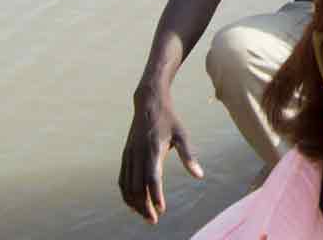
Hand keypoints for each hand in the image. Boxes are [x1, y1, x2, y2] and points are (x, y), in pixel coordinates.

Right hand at [118, 85, 203, 223]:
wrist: (148, 102)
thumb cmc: (169, 119)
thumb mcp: (182, 134)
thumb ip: (189, 155)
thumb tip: (199, 176)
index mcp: (153, 148)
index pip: (152, 177)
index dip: (156, 194)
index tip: (161, 210)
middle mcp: (138, 153)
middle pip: (137, 186)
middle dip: (144, 205)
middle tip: (154, 220)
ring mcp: (129, 154)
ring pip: (127, 185)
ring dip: (135, 203)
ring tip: (146, 216)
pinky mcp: (125, 154)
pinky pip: (122, 178)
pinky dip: (126, 193)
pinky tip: (133, 204)